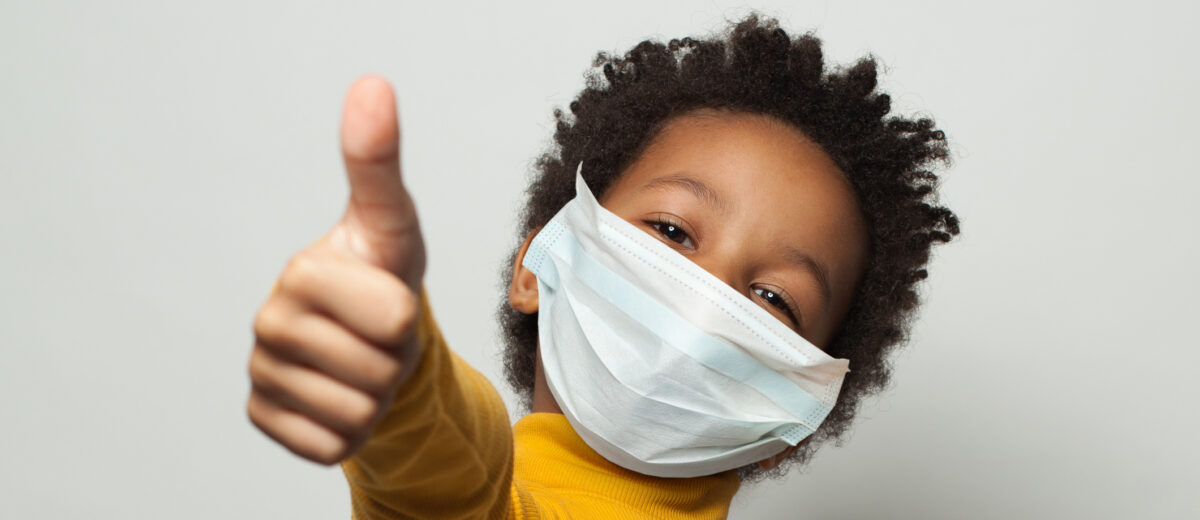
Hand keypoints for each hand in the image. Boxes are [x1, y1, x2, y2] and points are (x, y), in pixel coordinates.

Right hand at [246, 76, 425, 464]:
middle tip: (378, 336)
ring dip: (377, 395)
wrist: (367, 337)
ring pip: (360, 414)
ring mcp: (262, 374)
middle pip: (379, 371)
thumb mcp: (394, 223)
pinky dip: (350, 431)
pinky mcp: (264, 420)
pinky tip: (338, 394)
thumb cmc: (382, 275)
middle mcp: (269, 323)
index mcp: (302, 273)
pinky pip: (331, 446)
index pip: (396, 319)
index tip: (385, 295)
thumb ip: (381, 163)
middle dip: (394, 360)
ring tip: (362, 361)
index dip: (407, 317)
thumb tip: (372, 86)